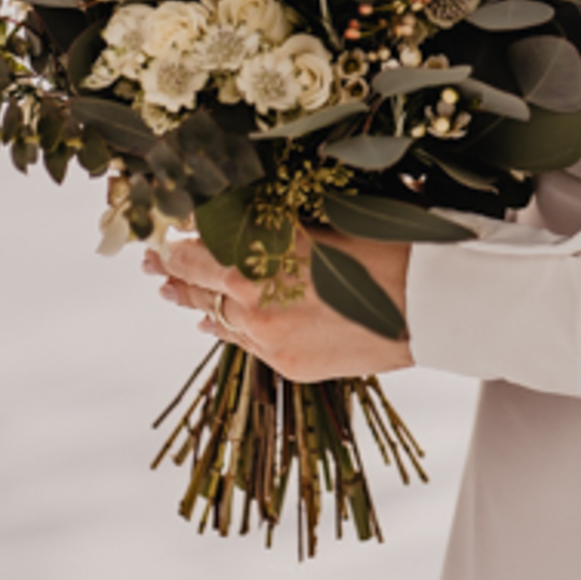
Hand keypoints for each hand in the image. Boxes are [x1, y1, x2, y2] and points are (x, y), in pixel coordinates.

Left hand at [142, 224, 413, 380]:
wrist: (431, 303)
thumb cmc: (386, 245)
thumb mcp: (325, 218)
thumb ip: (275, 223)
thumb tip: (239, 216)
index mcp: (261, 251)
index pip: (196, 246)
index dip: (176, 238)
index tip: (162, 229)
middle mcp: (255, 297)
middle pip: (197, 283)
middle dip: (171, 270)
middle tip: (149, 261)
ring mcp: (269, 335)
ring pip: (216, 316)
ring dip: (193, 300)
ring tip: (169, 291)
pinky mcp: (288, 363)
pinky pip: (243, 344)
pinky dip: (224, 328)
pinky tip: (210, 323)